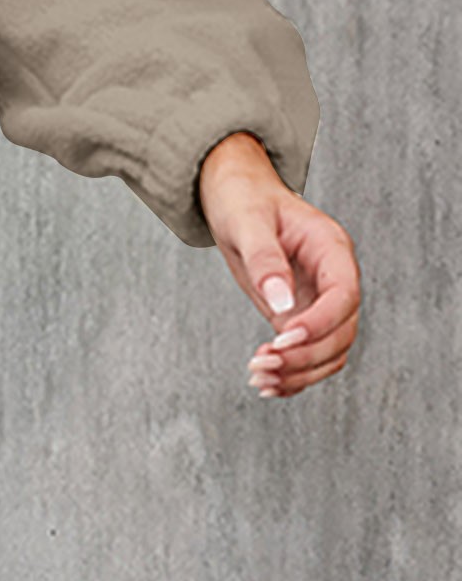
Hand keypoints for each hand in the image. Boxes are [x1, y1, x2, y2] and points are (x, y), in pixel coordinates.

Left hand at [198, 131, 360, 399]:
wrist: (235, 196)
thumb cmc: (244, 200)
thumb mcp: (248, 222)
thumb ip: (265, 260)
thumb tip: (281, 304)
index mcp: (331, 249)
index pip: (344, 295)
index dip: (320, 322)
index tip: (283, 338)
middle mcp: (333, 278)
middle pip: (343, 331)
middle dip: (307, 355)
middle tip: (263, 365)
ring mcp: (319, 299)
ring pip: (332, 350)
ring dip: (301, 371)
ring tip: (260, 378)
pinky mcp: (300, 314)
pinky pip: (311, 352)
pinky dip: (294, 374)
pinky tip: (267, 385)